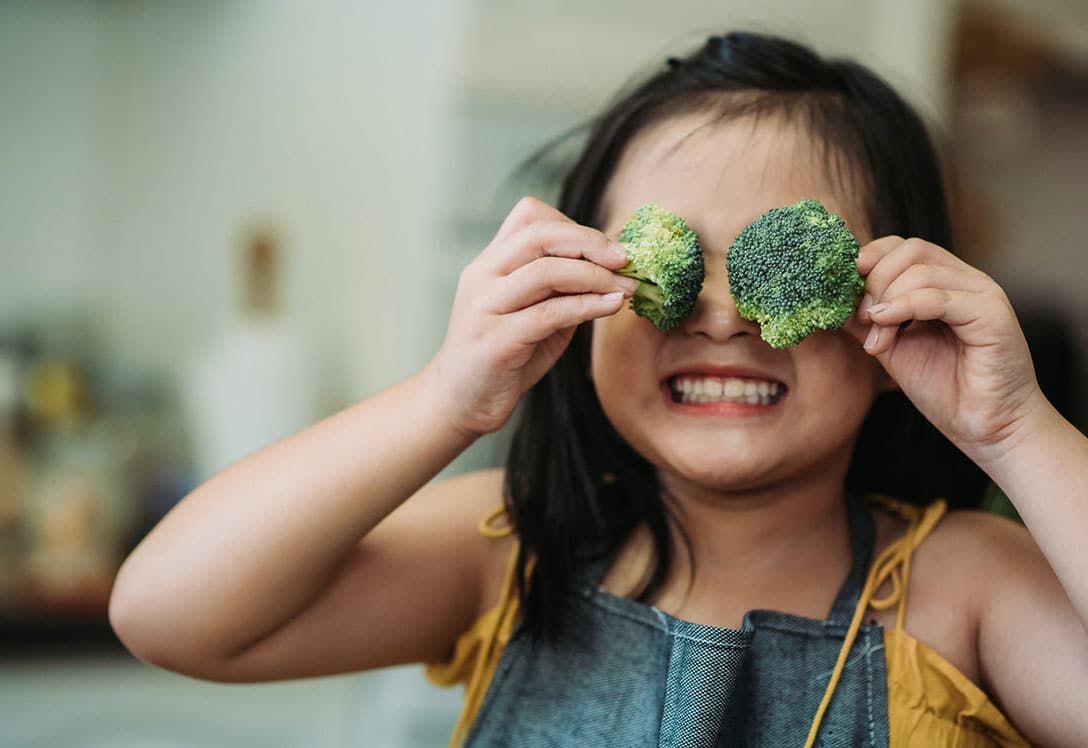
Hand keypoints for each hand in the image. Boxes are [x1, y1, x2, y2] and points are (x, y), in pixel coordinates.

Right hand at [424, 197, 637, 438]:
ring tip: (626, 288)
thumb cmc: (503, 357)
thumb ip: (562, 290)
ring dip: (595, 276)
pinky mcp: (496, 341)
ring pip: (546, 271)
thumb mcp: (533, 314)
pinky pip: (550, 313)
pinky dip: (588, 305)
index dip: (573, 225)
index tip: (608, 248)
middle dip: (590, 242)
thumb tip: (614, 270)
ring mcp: (485, 307)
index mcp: (489, 263)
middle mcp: (482, 277)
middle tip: (625, 260)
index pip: (529, 216)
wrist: (460, 402)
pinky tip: (612, 306)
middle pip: (539, 234)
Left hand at [846, 236, 1045, 463]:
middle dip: (874, 279)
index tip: (844, 283)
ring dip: (886, 301)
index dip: (870, 257)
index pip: (903, 247)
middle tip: (861, 317)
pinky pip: (940, 297)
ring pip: (922, 271)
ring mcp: (982, 293)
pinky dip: (905, 306)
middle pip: (911, 250)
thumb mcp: (892, 348)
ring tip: (876, 337)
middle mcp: (965, 281)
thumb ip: (866, 322)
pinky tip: (885, 324)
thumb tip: (831, 301)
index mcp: (944, 283)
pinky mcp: (992, 313)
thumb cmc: (945, 389)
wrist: (986, 427)